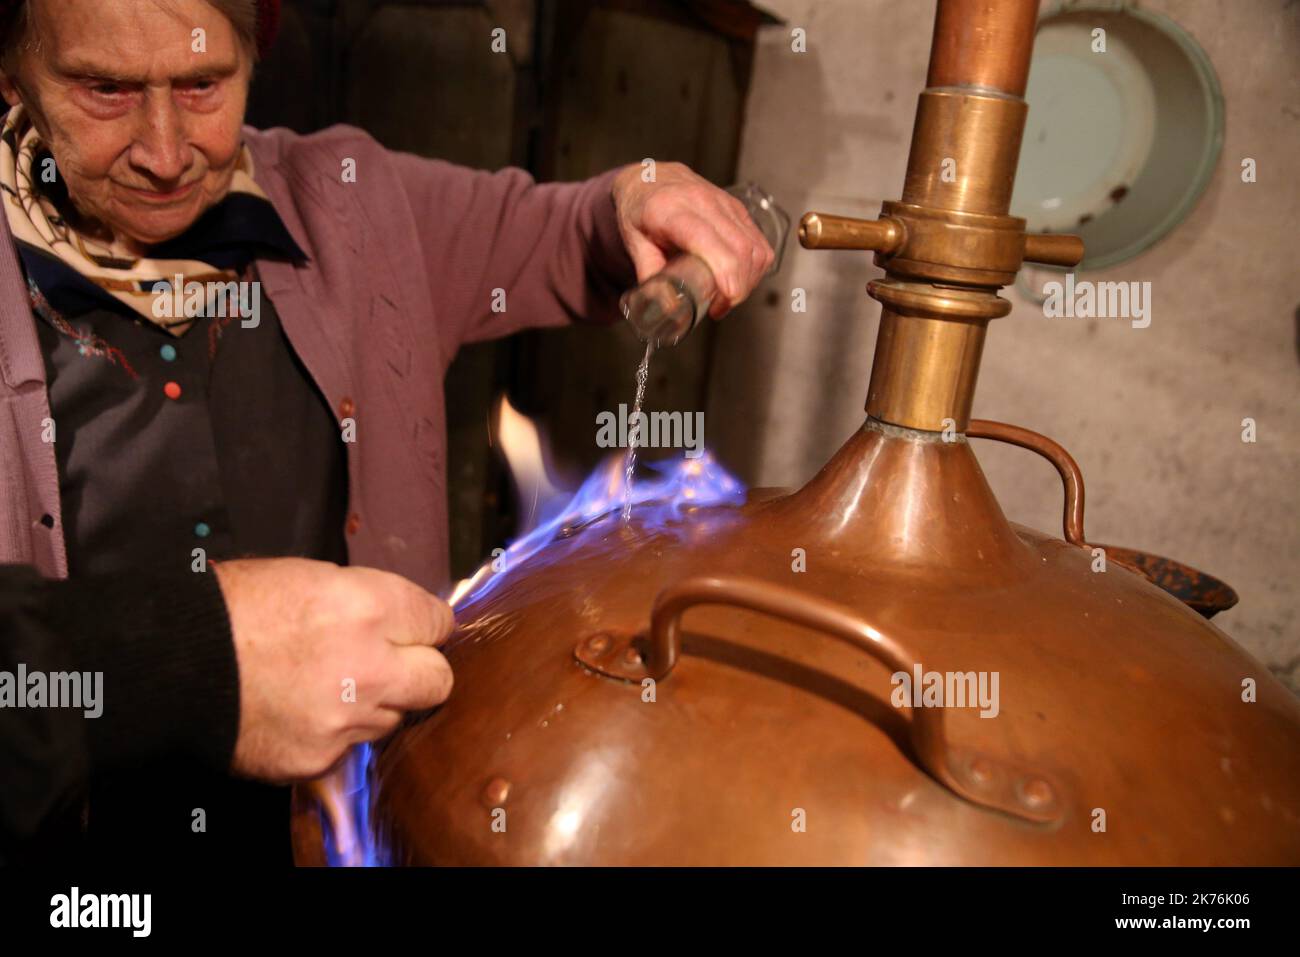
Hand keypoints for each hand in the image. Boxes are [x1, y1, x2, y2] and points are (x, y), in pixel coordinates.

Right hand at [211, 558, 454, 780]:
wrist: (171, 663)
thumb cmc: (234, 608)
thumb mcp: (311, 577)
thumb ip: (369, 602)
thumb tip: (401, 620)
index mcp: (369, 607)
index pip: (440, 623)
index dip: (424, 626)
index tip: (412, 629)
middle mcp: (369, 666)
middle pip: (437, 680)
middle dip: (419, 671)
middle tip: (389, 664)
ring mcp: (346, 719)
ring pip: (393, 718)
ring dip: (373, 704)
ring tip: (328, 685)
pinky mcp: (319, 758)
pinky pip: (349, 748)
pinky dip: (333, 734)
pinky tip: (300, 712)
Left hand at [611, 161, 775, 319]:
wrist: (651, 177)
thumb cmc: (639, 209)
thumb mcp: (633, 243)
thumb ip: (650, 275)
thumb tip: (667, 306)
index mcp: (671, 210)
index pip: (708, 239)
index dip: (725, 270)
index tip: (726, 297)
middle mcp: (702, 202)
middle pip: (739, 248)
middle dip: (738, 287)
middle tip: (720, 307)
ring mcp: (725, 203)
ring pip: (755, 247)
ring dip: (749, 280)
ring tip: (728, 296)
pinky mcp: (738, 208)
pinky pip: (759, 242)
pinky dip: (756, 267)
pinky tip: (739, 278)